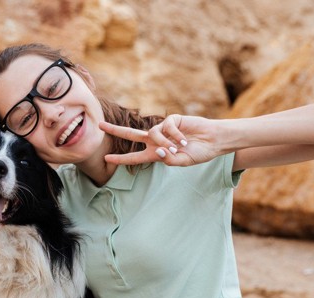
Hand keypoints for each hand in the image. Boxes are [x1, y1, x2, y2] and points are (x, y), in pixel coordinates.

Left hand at [100, 114, 225, 165]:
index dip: (121, 158)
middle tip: (100, 125)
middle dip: (115, 130)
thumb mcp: (182, 162)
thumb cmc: (199, 153)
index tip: (106, 158)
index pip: (134, 157)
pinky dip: (175, 136)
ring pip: (153, 134)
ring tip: (178, 148)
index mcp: (156, 153)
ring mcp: (163, 129)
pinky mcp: (172, 119)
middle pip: (131, 135)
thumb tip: (157, 151)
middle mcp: (156, 141)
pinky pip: (167, 127)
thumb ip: (168, 159)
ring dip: (164, 143)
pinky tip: (185, 140)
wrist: (213, 141)